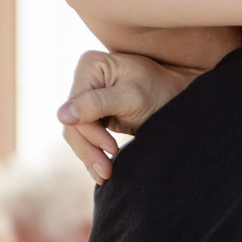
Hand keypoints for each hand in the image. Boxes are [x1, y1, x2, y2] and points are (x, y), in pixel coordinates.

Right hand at [57, 50, 199, 182]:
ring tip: (105, 175)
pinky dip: (93, 154)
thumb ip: (97, 104)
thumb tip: (61, 116)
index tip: (113, 149)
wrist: (180, 96)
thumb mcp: (131, 97)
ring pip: (77, 133)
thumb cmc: (161, 91)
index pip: (76, 108)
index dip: (91, 132)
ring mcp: (89, 97)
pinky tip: (102, 169)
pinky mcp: (97, 114)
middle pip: (73, 123)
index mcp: (90, 67)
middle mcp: (85, 79)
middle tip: (106, 173)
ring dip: (89, 156)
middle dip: (89, 150)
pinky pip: (86, 137)